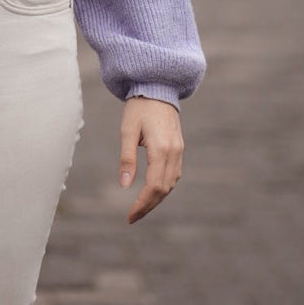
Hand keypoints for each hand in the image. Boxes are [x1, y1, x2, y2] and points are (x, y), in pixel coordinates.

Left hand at [119, 96, 183, 223]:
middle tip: (132, 217)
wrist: (157, 87)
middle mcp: (174, 152)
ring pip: (171, 183)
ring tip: (140, 207)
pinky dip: (164, 186)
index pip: (154, 186)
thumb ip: (127, 158)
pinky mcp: (179, 147)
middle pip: (164, 189)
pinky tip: (152, 190)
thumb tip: (124, 185)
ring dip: (157, 198)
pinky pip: (174, 173)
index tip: (130, 215)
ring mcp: (179, 150)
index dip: (143, 204)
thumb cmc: (139, 108)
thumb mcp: (127, 131)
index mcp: (161, 149)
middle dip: (149, 205)